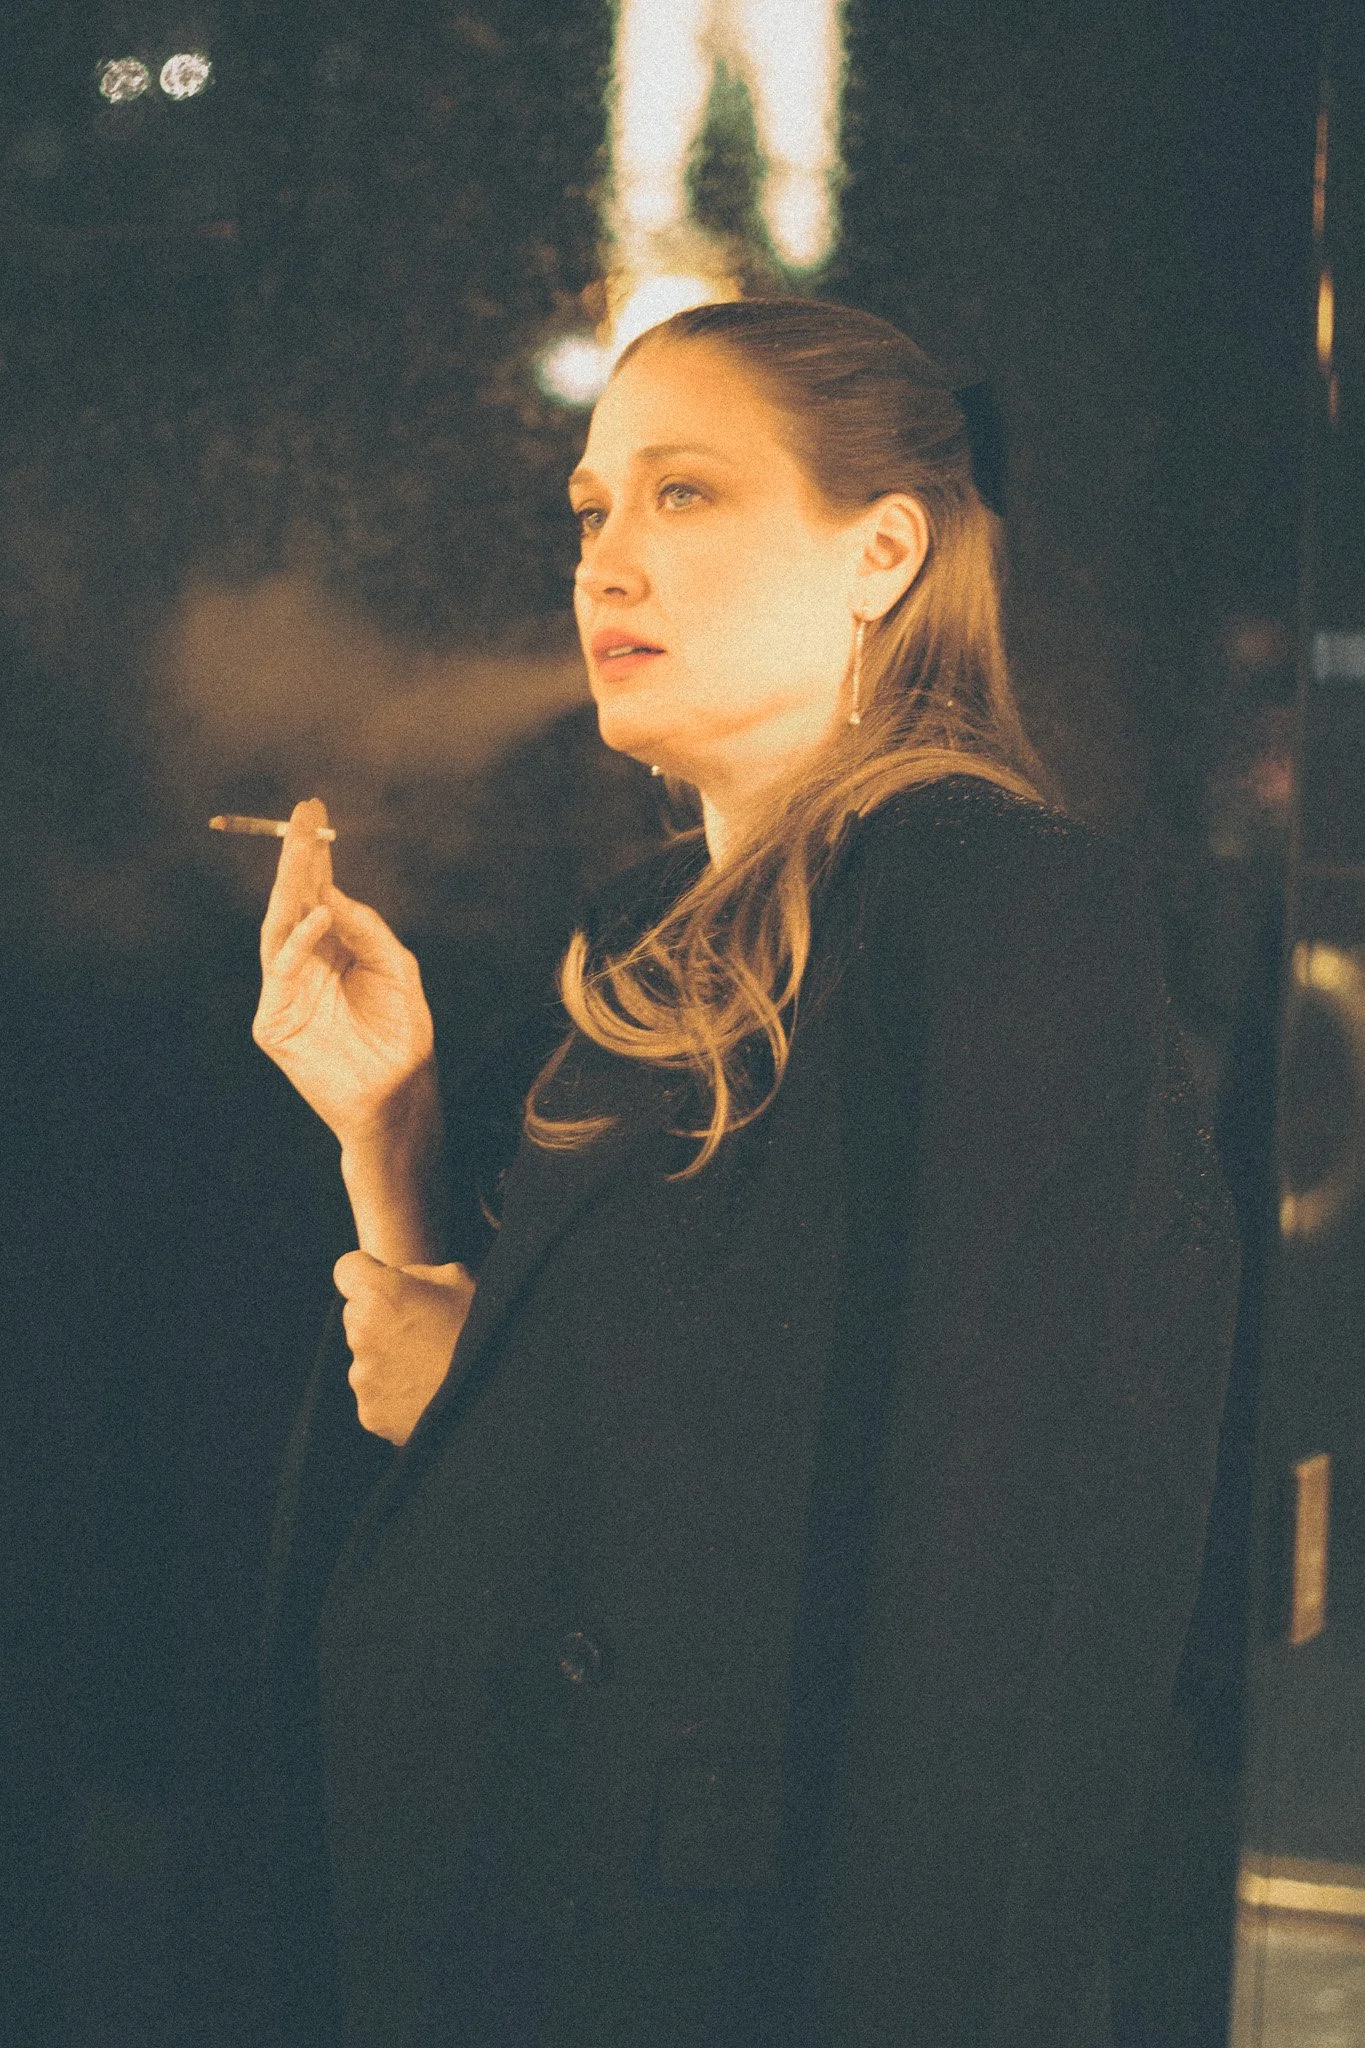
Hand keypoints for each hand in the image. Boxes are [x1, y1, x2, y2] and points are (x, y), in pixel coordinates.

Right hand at [253, 797, 437, 1148]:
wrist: (398, 1096)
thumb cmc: (401, 1037)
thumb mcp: (397, 970)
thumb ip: (368, 931)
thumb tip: (333, 892)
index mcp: (334, 948)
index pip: (317, 890)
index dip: (314, 853)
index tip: (313, 812)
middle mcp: (305, 962)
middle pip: (294, 901)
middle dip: (296, 858)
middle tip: (302, 817)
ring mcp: (286, 989)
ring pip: (279, 926)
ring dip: (290, 886)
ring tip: (304, 849)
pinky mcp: (275, 1019)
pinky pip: (282, 969)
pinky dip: (299, 940)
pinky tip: (321, 914)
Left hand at [334, 1250, 476, 1444]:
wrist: (497, 1399)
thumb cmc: (482, 1332)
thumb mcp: (460, 1281)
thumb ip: (416, 1274)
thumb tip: (397, 1280)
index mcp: (380, 1294)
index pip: (348, 1269)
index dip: (368, 1273)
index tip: (388, 1285)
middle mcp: (361, 1333)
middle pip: (356, 1314)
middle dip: (380, 1317)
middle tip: (423, 1330)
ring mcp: (363, 1377)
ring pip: (365, 1356)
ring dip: (388, 1357)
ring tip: (431, 1366)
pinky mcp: (370, 1412)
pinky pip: (375, 1393)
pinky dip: (394, 1392)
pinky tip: (426, 1393)